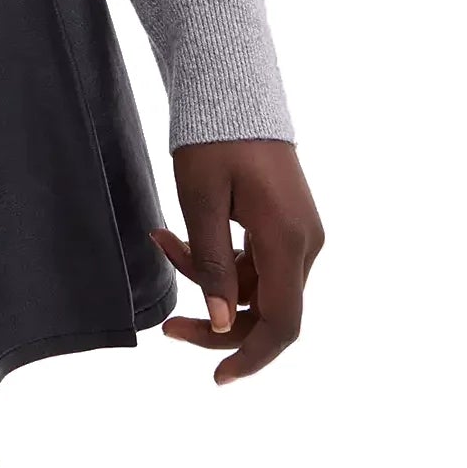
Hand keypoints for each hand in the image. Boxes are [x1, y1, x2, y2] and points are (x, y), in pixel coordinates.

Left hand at [152, 139, 324, 383]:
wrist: (232, 88)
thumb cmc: (213, 139)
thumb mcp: (201, 201)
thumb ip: (212, 265)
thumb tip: (221, 324)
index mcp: (288, 241)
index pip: (281, 324)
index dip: (251, 358)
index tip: (218, 379)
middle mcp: (305, 243)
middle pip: (267, 310)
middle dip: (216, 321)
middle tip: (166, 327)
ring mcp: (299, 233)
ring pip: (256, 285)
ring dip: (209, 278)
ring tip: (161, 242)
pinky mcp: (287, 223)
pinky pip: (256, 261)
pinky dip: (220, 260)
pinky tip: (178, 237)